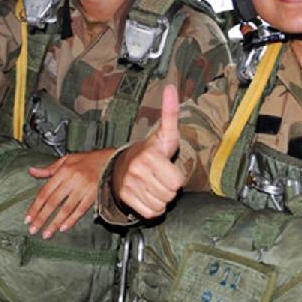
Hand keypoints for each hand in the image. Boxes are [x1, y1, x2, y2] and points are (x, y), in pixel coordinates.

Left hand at [25, 148, 114, 237]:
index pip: (45, 191)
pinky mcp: (94, 194)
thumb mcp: (68, 159)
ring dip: (54, 222)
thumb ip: (49, 168)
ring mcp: (84, 188)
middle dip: (41, 217)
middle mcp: (73, 179)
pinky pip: (80, 209)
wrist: (114, 160)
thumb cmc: (91, 159)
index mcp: (64, 170)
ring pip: (66, 208)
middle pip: (53, 202)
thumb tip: (32, 171)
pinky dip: (72, 220)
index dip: (35, 206)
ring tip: (46, 233)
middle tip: (33, 229)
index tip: (28, 218)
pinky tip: (64, 227)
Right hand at [112, 84, 182, 218]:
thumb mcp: (165, 133)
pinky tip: (148, 195)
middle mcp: (138, 171)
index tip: (168, 168)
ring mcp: (130, 186)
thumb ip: (170, 113)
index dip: (176, 177)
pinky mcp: (126, 199)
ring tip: (154, 185)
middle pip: (170, 195)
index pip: (177, 182)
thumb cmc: (151, 150)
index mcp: (150, 155)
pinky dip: (153, 208)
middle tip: (161, 177)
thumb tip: (171, 87)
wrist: (124, 165)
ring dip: (161, 199)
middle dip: (169, 189)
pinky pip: (151, 213)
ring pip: (161, 205)